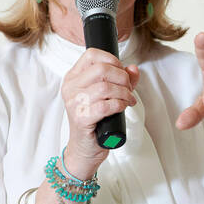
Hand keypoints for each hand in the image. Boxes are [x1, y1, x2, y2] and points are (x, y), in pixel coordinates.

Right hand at [60, 49, 140, 175]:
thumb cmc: (95, 121)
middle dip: (122, 78)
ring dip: (124, 93)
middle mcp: (70, 87)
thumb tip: (133, 68)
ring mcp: (74, 103)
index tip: (122, 71)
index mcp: (73, 77)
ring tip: (128, 100)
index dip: (112, 60)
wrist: (85, 148)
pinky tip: (122, 108)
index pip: (91, 54)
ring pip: (106, 87)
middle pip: (101, 69)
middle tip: (129, 89)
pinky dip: (120, 104)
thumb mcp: (107, 96)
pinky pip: (107, 105)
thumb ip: (121, 80)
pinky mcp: (81, 118)